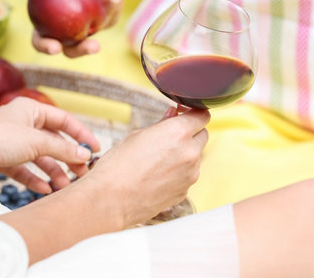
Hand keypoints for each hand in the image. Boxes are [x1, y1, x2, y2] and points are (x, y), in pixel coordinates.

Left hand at [0, 97, 99, 193]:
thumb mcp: (36, 141)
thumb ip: (62, 149)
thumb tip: (85, 155)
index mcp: (32, 111)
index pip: (64, 120)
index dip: (81, 134)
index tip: (95, 149)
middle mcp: (23, 125)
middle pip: (53, 142)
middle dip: (68, 158)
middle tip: (82, 172)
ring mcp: (13, 143)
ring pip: (40, 158)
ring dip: (53, 172)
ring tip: (64, 186)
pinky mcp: (2, 160)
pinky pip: (24, 170)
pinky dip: (35, 179)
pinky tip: (44, 189)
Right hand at [27, 0, 122, 57]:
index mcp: (45, 26)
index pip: (42, 42)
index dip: (47, 48)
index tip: (54, 47)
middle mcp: (67, 32)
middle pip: (74, 49)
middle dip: (84, 51)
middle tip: (93, 46)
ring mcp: (87, 26)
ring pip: (97, 32)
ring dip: (105, 21)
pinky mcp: (103, 17)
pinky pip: (111, 16)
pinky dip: (114, 6)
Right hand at [79, 108, 210, 226]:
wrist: (110, 200)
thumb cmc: (118, 167)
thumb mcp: (137, 135)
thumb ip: (161, 124)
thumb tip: (173, 114)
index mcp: (178, 132)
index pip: (202, 116)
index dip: (193, 114)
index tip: (184, 115)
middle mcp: (190, 153)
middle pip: (203, 136)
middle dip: (190, 134)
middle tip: (170, 137)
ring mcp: (190, 175)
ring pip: (195, 158)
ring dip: (184, 155)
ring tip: (158, 161)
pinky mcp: (185, 192)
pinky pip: (187, 176)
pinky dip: (178, 173)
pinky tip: (157, 176)